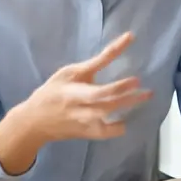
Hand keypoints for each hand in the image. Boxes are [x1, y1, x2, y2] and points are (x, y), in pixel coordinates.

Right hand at [24, 32, 152, 143]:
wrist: (34, 122)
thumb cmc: (53, 91)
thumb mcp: (68, 73)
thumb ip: (93, 64)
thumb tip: (119, 47)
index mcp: (72, 92)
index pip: (98, 90)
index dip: (118, 86)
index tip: (136, 78)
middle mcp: (79, 109)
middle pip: (106, 105)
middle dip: (127, 97)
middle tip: (146, 89)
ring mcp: (82, 124)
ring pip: (107, 119)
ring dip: (127, 109)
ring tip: (145, 97)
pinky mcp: (85, 133)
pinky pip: (106, 133)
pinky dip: (118, 128)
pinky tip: (128, 120)